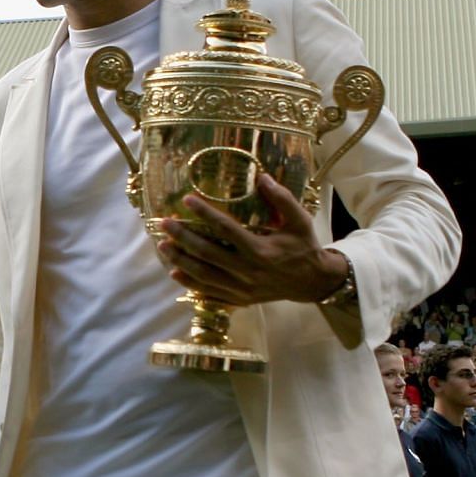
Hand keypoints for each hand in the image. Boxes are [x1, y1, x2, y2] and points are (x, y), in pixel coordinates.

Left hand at [155, 173, 346, 307]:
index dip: (205, 213)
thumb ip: (281, 199)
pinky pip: (209, 293)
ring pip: (204, 275)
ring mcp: (242, 288)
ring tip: (162, 245)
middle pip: (208, 253)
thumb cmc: (304, 247)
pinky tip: (174, 272)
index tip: (186, 199)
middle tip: (165, 223)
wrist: (313, 282)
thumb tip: (262, 176)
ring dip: (180, 260)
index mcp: (261, 250)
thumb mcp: (299, 220)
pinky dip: (190, 284)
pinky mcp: (239, 300)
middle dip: (183, 237)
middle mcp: (248, 271)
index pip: (226, 229)